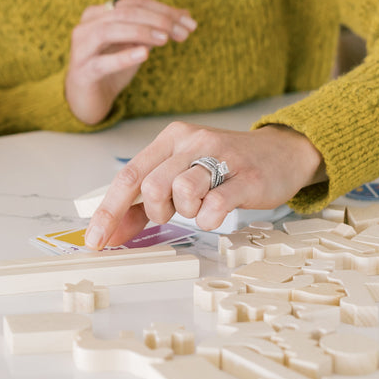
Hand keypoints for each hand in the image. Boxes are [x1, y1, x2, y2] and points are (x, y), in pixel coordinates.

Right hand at [64, 0, 195, 124]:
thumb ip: (155, 28)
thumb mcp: (135, 45)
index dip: (164, 10)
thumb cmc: (111, 67)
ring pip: (109, 30)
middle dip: (158, 20)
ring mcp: (81, 49)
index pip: (135, 3)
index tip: (190, 23)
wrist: (87, 99)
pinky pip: (102, 62)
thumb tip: (185, 15)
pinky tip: (144, 54)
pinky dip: (124, 56)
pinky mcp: (82, 72)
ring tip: (165, 39)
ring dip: (141, 32)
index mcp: (99, 13)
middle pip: (124, 13)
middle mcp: (86, 26)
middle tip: (183, 32)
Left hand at [85, 122, 325, 246]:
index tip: (95, 239)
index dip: (108, 211)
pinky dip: (209, 218)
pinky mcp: (247, 176)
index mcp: (171, 139)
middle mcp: (192, 142)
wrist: (283, 153)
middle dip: (157, 211)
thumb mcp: (181, 176)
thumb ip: (144, 204)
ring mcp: (221, 156)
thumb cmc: (225, 167)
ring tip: (201, 206)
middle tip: (175, 212)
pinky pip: (215, 205)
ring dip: (186, 212)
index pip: (128, 176)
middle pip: (152, 185)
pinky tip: (216, 213)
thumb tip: (110, 232)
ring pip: (181, 191)